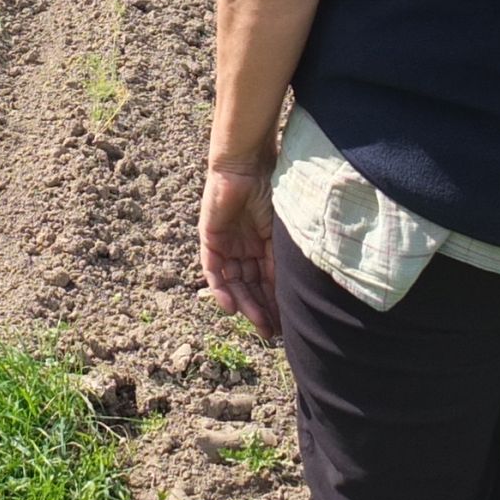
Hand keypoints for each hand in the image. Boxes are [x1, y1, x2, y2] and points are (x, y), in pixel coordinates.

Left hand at [198, 166, 280, 338]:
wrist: (249, 165)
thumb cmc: (270, 191)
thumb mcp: (279, 233)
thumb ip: (279, 260)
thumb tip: (290, 294)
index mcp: (260, 246)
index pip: (265, 282)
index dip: (274, 303)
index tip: (285, 325)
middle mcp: (241, 248)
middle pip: (249, 287)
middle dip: (260, 310)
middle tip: (270, 333)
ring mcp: (225, 244)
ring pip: (232, 283)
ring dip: (244, 304)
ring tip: (257, 324)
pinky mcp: (209, 239)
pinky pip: (212, 270)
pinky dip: (220, 289)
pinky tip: (231, 307)